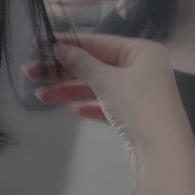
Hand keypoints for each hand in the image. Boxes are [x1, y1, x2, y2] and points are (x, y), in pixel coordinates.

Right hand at [25, 33, 192, 158]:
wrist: (162, 152)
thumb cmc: (137, 105)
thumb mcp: (106, 79)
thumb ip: (81, 62)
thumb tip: (59, 48)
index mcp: (143, 51)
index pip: (99, 42)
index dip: (69, 44)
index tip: (41, 46)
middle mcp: (144, 69)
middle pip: (97, 65)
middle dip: (65, 71)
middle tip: (32, 73)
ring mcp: (140, 93)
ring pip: (99, 87)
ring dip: (71, 90)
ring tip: (41, 96)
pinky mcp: (135, 117)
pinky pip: (107, 105)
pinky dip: (90, 105)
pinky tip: (72, 110)